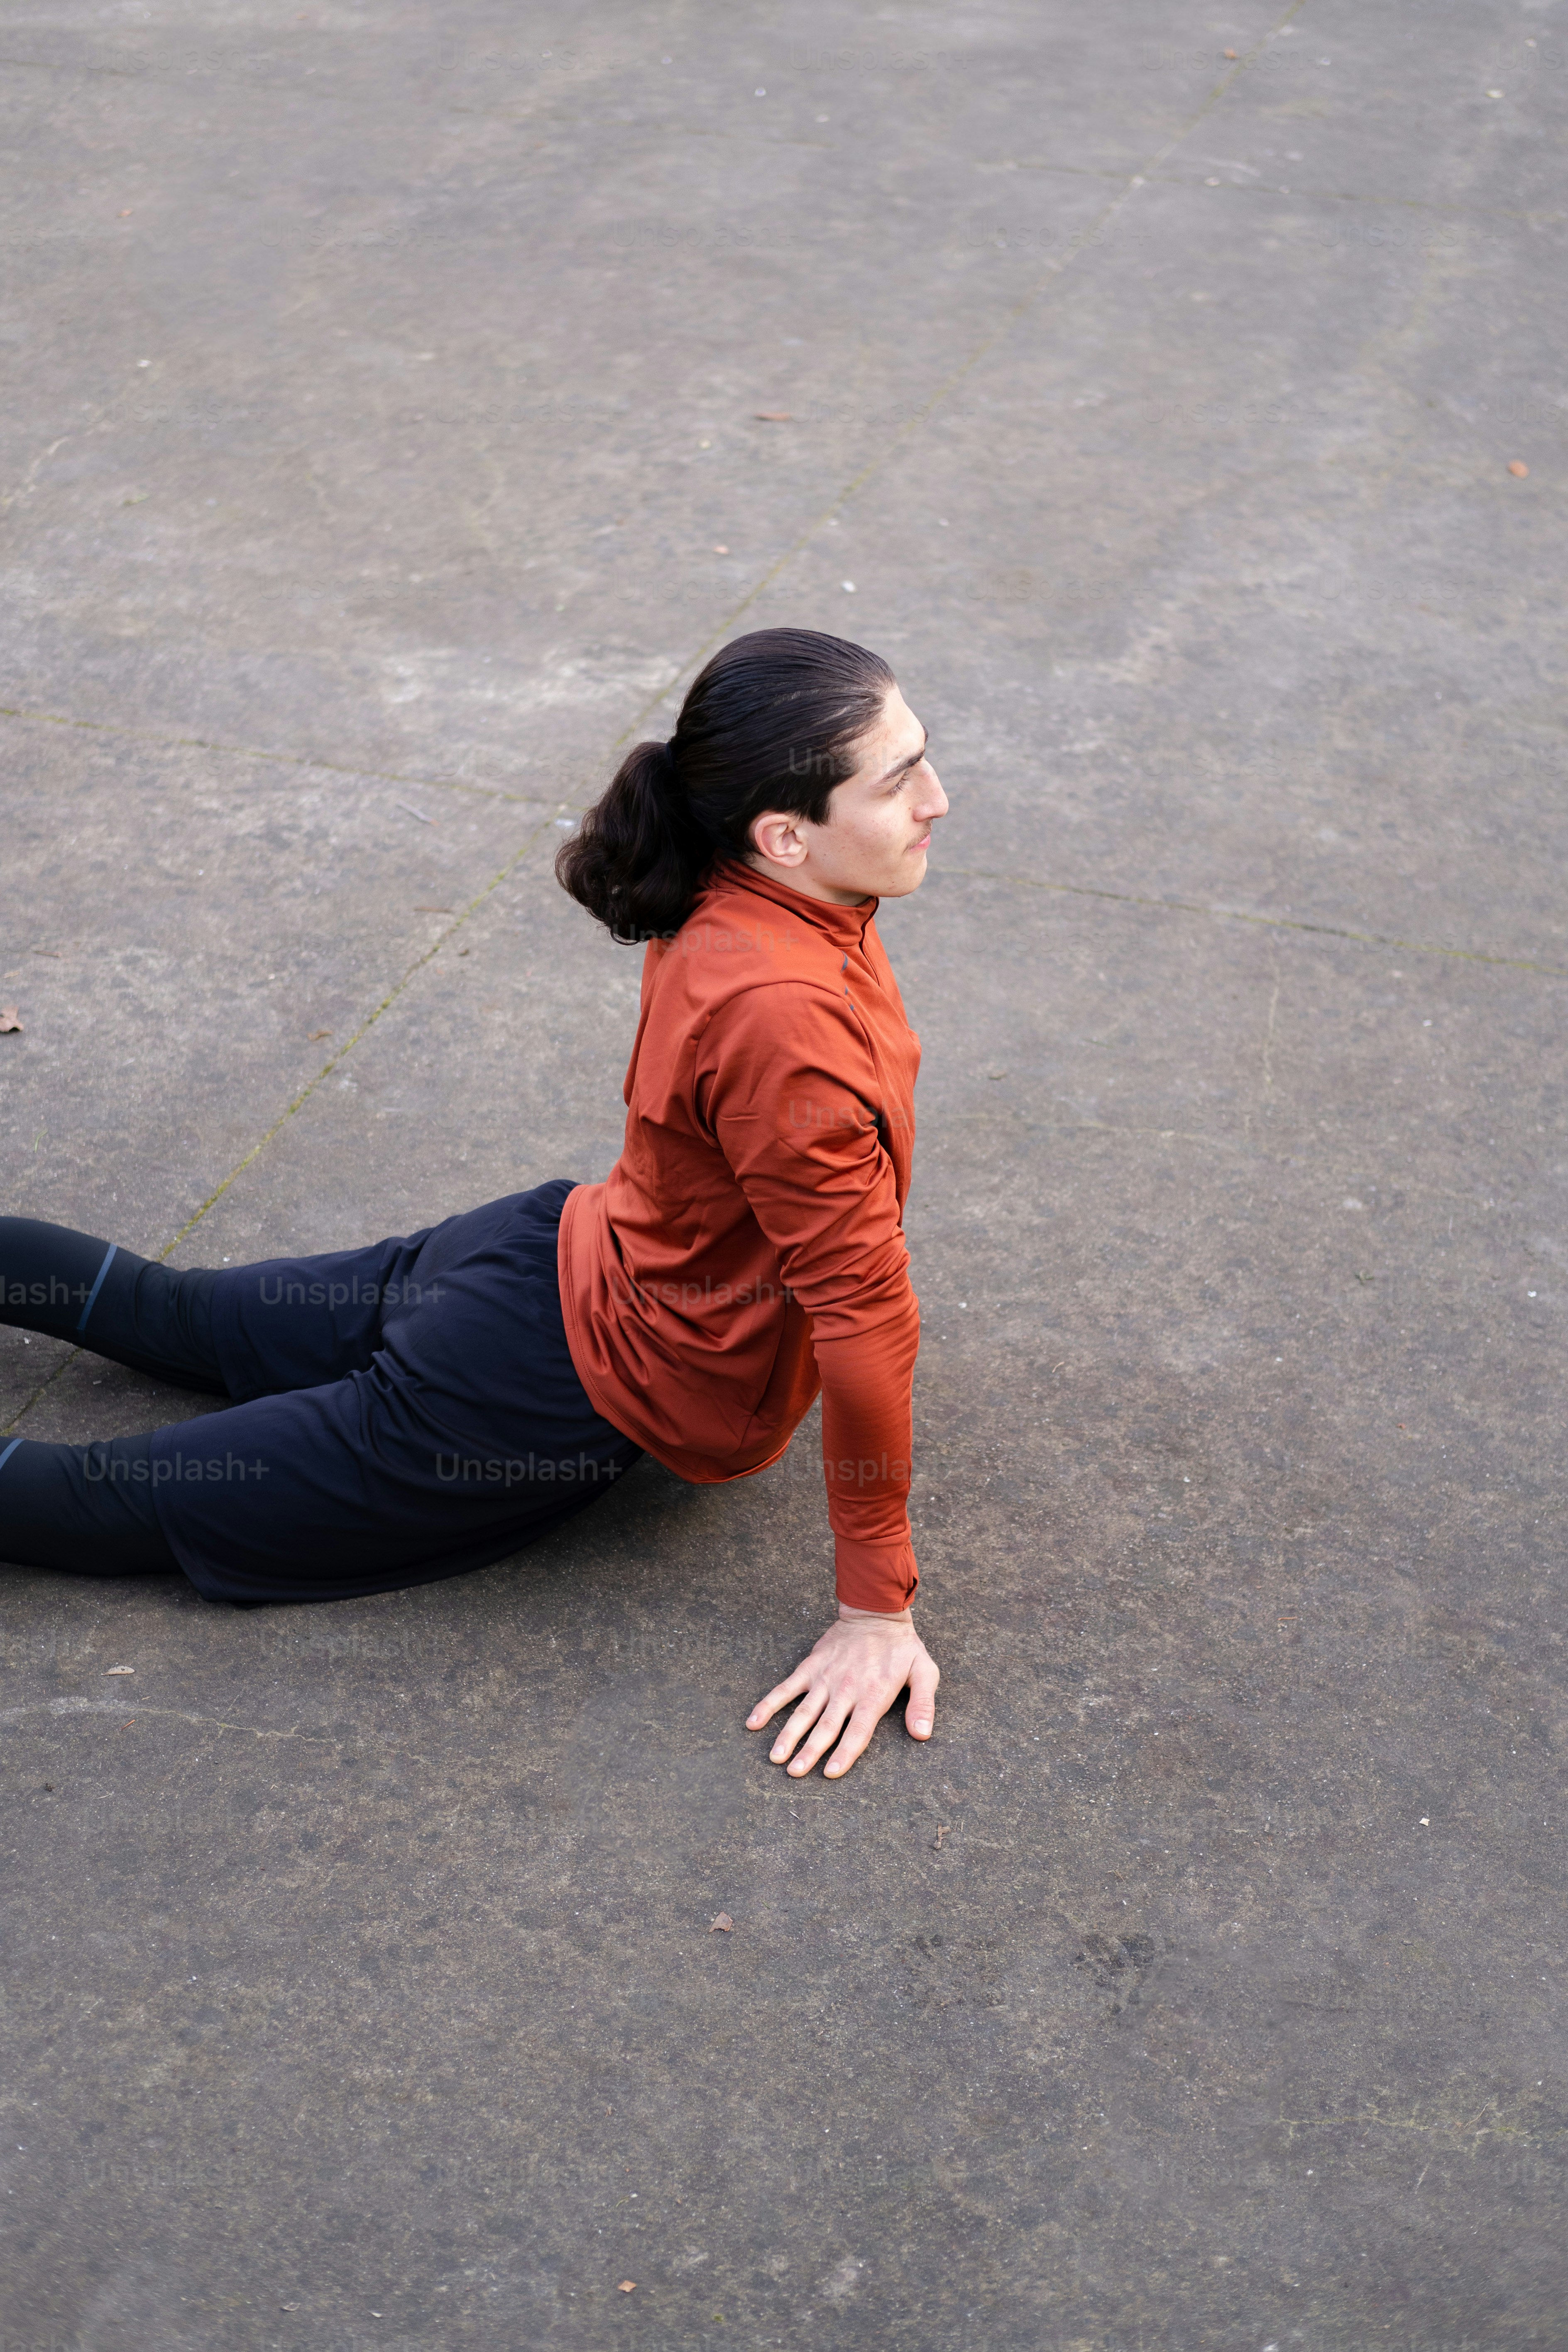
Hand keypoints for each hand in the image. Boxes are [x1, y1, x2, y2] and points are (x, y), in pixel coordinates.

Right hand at [746, 1604, 938, 1779]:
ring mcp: (825, 1678)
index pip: (858, 1731)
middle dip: (809, 1752)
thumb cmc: (902, 1648)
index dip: (845, 1753)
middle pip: (826, 1727)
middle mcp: (846, 1689)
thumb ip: (923, 1704)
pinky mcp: (810, 1667)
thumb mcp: (925, 1672)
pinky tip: (754, 1722)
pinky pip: (786, 1688)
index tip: (830, 1773)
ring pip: (803, 1712)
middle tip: (794, 1773)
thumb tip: (922, 1734)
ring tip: (775, 1757)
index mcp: (873, 1694)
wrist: (875, 1612)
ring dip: (788, 1735)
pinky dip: (769, 1704)